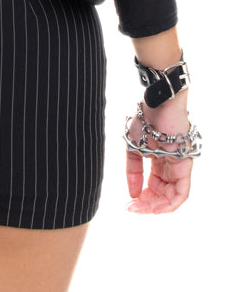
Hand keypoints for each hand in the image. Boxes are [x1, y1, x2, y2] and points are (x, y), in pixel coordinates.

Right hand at [125, 98, 193, 213]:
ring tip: (140, 208)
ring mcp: (179, 168)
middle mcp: (170, 168)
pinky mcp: (185, 167)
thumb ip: (133, 171)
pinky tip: (155, 207)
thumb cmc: (146, 121)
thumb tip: (132, 194)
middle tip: (132, 208)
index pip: (153, 187)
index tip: (128, 204)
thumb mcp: (133, 148)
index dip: (141, 199)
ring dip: (156, 207)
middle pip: (162, 195)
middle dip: (147, 205)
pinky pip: (181, 193)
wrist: (158, 105)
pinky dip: (169, 204)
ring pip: (172, 198)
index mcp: (159, 162)